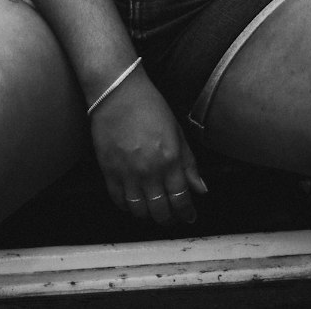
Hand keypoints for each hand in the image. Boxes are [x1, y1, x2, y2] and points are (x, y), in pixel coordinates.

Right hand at [89, 67, 206, 226]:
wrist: (118, 93)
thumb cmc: (150, 106)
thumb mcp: (177, 131)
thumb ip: (189, 163)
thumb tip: (201, 188)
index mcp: (170, 159)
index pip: (181, 199)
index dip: (186, 212)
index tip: (188, 217)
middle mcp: (149, 171)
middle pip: (160, 210)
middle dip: (169, 219)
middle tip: (172, 218)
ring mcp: (127, 173)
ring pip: (139, 211)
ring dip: (148, 216)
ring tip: (153, 212)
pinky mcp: (109, 172)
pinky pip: (119, 200)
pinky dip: (127, 207)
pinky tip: (133, 203)